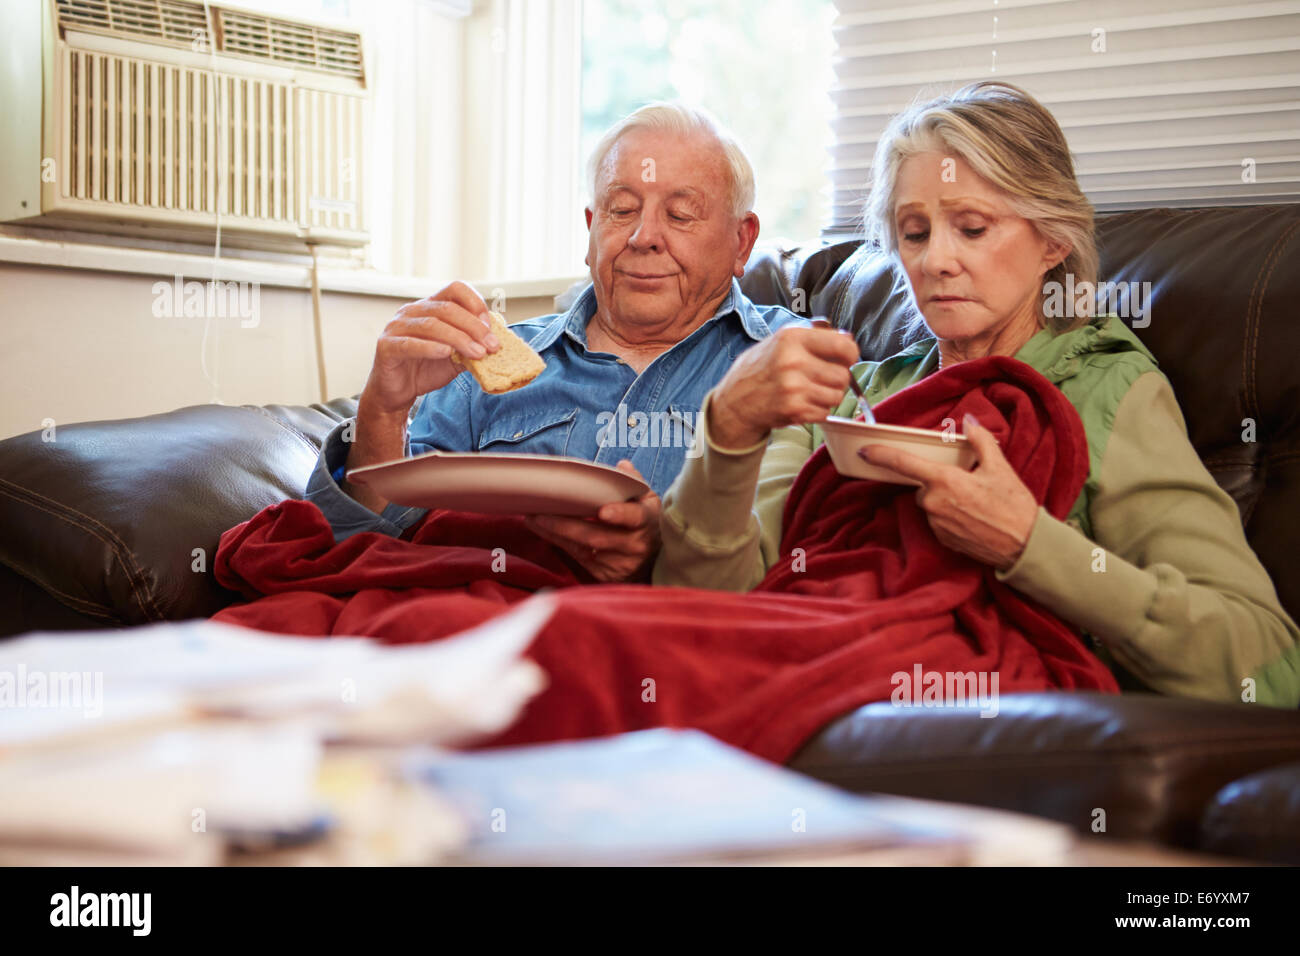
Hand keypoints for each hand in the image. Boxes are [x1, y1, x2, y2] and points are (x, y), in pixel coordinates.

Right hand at [361, 281, 500, 418]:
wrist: (398, 392)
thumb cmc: (426, 370)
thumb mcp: (456, 357)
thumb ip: (471, 345)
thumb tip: (495, 341)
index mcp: (430, 307)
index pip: (455, 289)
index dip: (475, 303)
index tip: (490, 326)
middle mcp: (412, 311)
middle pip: (447, 308)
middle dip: (474, 327)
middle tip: (491, 345)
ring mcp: (397, 326)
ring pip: (432, 325)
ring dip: (459, 339)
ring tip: (477, 354)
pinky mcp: (386, 346)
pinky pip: (411, 344)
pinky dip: (431, 347)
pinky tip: (447, 353)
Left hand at [523, 461, 661, 582]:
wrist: (655, 558)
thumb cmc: (645, 522)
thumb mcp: (647, 500)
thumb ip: (634, 481)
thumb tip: (621, 466)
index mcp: (646, 521)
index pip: (634, 518)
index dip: (619, 515)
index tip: (602, 512)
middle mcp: (634, 545)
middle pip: (597, 537)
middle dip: (566, 526)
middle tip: (540, 513)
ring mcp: (619, 563)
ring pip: (582, 549)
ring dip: (555, 534)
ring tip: (533, 519)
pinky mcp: (606, 574)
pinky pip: (577, 557)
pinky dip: (559, 542)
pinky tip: (543, 530)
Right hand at [708, 324, 859, 449]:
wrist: (734, 401)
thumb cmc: (761, 368)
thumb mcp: (780, 340)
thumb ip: (814, 335)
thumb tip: (848, 338)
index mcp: (792, 338)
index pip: (844, 346)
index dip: (850, 355)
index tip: (844, 359)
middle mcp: (793, 361)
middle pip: (843, 375)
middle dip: (837, 380)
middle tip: (822, 379)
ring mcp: (793, 388)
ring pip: (837, 396)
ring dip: (828, 397)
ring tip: (810, 392)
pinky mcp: (793, 410)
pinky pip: (824, 413)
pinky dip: (817, 411)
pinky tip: (801, 403)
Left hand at [858, 414, 1038, 569]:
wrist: (1024, 545)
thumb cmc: (1013, 505)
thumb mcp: (1000, 467)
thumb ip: (980, 441)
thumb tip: (969, 421)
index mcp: (945, 481)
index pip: (904, 464)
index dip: (881, 455)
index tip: (864, 450)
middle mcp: (934, 504)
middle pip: (922, 486)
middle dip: (938, 482)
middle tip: (968, 485)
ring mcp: (936, 525)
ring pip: (930, 504)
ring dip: (944, 500)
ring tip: (974, 504)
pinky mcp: (942, 540)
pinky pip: (938, 521)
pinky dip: (949, 517)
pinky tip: (972, 518)